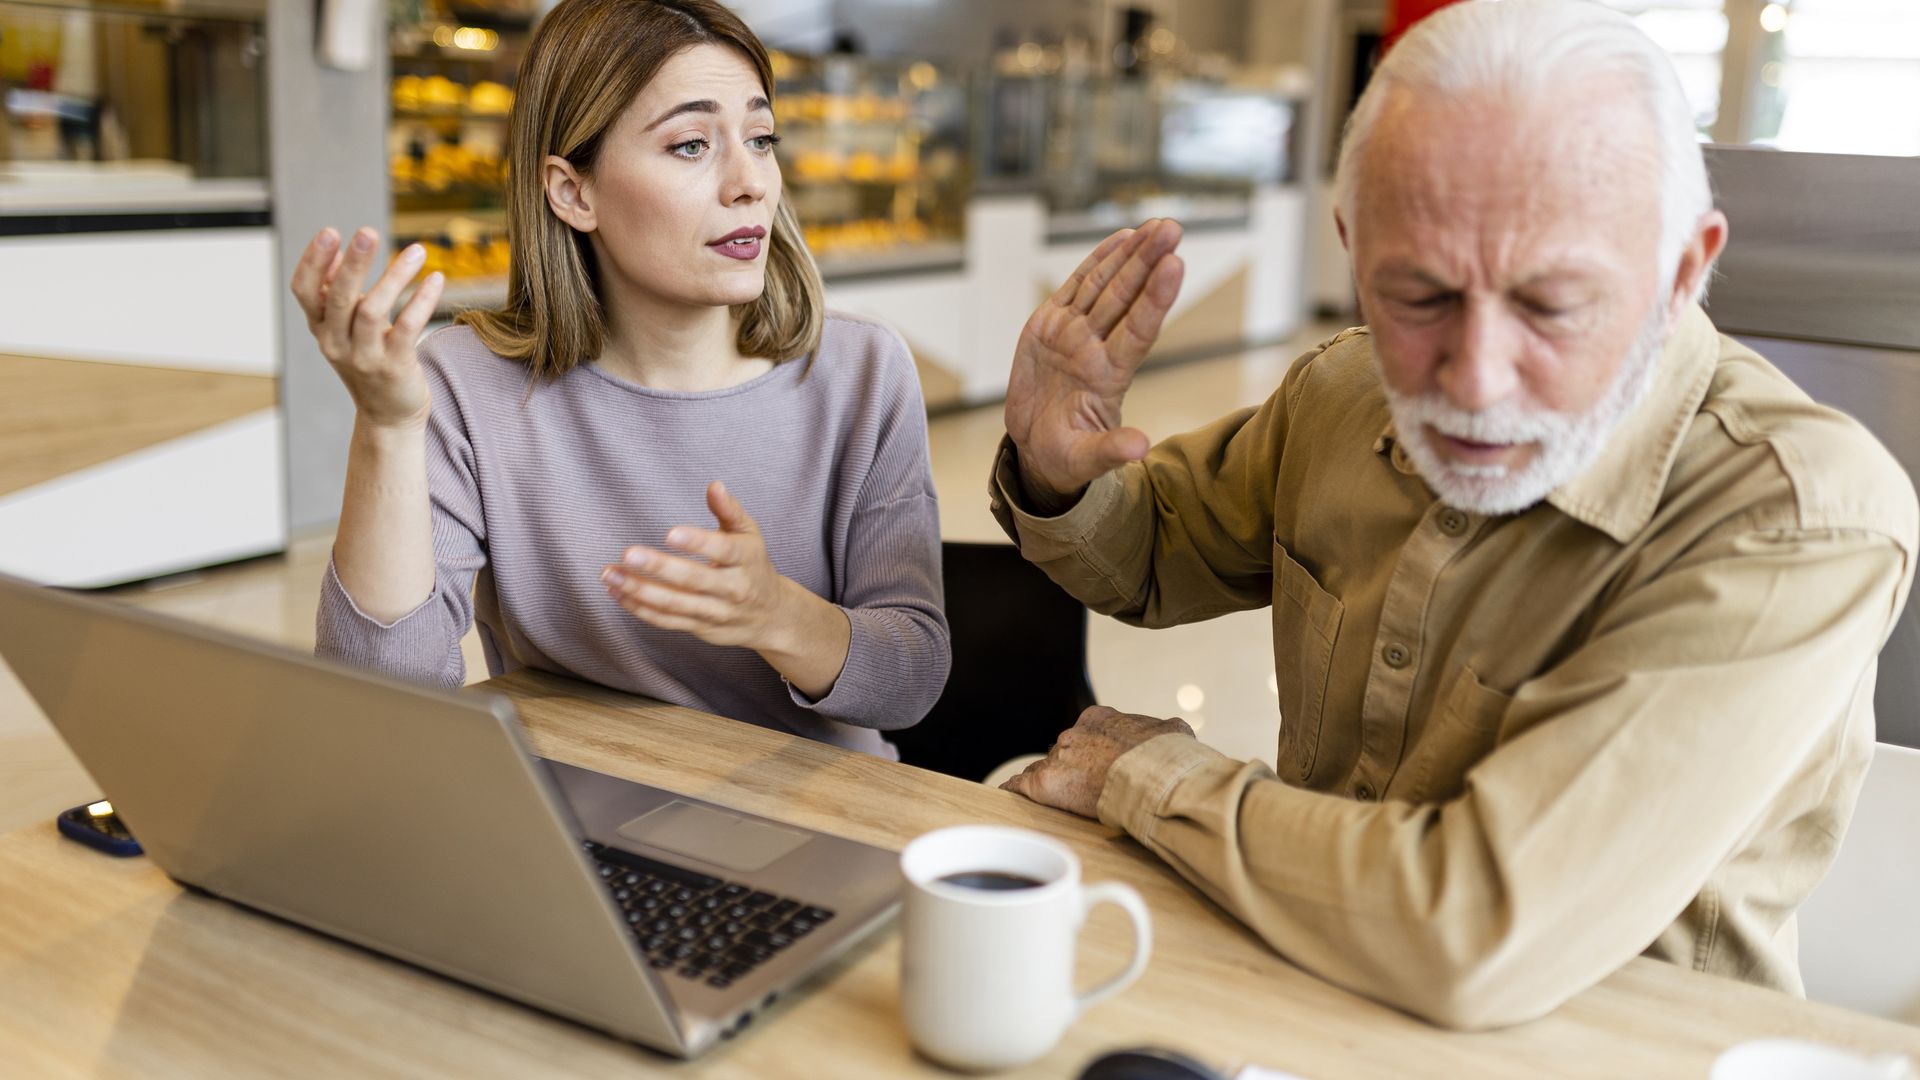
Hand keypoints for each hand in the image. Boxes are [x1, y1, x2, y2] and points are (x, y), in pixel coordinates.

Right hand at [290, 226, 444, 431]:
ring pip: (373, 311)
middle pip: (339, 297)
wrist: (389, 415)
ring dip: (395, 277)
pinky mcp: (394, 367)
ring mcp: (364, 357)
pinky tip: (436, 280)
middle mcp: (336, 343)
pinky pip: (408, 329)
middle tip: (368, 232)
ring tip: (418, 250)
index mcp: (321, 328)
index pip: (304, 290)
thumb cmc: (369, 360)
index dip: (313, 261)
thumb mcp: (345, 328)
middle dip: (354, 263)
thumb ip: (339, 292)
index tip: (330, 232)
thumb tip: (341, 249)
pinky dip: (422, 302)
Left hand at [601, 481, 798, 651]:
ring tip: (610, 573)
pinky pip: (666, 620)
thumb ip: (729, 510)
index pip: (723, 550)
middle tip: (628, 554)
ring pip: (674, 603)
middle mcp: (733, 589)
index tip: (670, 533)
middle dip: (659, 567)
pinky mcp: (699, 628)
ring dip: (639, 589)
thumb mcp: (749, 535)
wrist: (771, 616)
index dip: (698, 542)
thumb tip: (714, 485)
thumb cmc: (753, 565)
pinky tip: (617, 592)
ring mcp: (715, 612)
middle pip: (694, 579)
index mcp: (746, 560)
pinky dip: (639, 608)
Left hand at [1002, 706, 1195, 818]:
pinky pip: (1021, 786)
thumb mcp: (1172, 733)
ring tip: (1053, 799)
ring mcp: (1058, 758)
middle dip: (1072, 769)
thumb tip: (1177, 735)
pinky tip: (1009, 796)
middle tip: (1084, 789)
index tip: (1096, 766)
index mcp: (1099, 718)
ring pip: (1046, 770)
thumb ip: (1164, 732)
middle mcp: (1074, 734)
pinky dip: (1015, 791)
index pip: (1084, 736)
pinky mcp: (1046, 784)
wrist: (1156, 776)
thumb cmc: (1167, 758)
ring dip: (1051, 784)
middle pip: (1064, 754)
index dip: (1090, 754)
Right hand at [1004, 219, 1184, 506]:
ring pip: (1105, 285)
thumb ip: (1111, 451)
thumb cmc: (1066, 456)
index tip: (1175, 266)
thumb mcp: (1085, 460)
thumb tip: (1142, 448)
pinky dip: (1098, 261)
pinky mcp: (1051, 326)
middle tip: (1171, 227)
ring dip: (1130, 254)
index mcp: (1107, 377)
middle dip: (1147, 261)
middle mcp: (1096, 348)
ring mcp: (1075, 334)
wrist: (1038, 448)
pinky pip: (1078, 286)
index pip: (1137, 331)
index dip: (1155, 299)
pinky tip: (1122, 237)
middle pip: (1126, 298)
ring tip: (1155, 224)